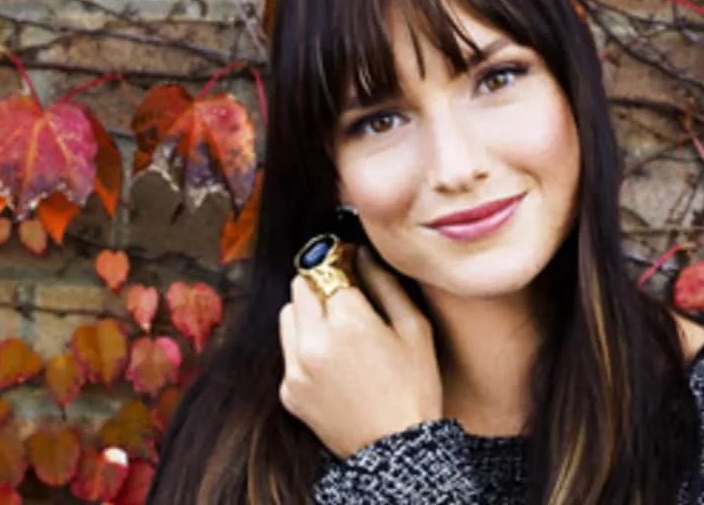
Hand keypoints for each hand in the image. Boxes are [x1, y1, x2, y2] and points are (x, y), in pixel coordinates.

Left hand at [278, 248, 443, 458]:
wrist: (396, 450)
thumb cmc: (415, 388)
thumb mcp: (414, 329)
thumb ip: (385, 284)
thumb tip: (363, 254)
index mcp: (348, 321)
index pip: (329, 268)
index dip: (343, 262)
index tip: (352, 263)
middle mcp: (314, 341)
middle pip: (301, 285)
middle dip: (321, 282)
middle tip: (344, 292)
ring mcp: (296, 367)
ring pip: (288, 314)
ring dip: (308, 311)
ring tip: (337, 327)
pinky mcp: (288, 390)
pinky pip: (288, 350)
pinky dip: (304, 345)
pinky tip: (333, 359)